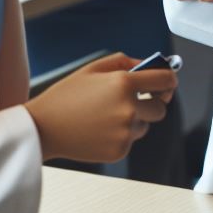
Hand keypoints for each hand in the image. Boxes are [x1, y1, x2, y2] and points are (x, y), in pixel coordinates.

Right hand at [24, 53, 176, 162]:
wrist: (43, 128)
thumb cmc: (66, 96)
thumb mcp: (93, 69)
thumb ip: (125, 62)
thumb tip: (147, 65)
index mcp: (124, 83)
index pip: (165, 80)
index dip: (170, 80)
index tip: (169, 82)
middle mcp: (129, 108)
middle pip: (161, 108)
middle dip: (153, 103)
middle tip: (138, 101)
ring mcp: (125, 131)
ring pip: (145, 125)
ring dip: (135, 120)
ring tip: (107, 117)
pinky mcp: (119, 150)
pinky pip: (131, 140)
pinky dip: (121, 135)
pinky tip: (100, 130)